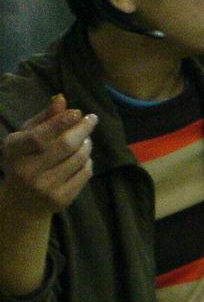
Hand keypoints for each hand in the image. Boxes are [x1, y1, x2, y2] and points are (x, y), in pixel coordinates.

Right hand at [1, 95, 98, 216]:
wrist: (22, 201)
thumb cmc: (24, 160)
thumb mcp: (25, 138)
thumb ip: (43, 119)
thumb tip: (62, 100)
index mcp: (14, 151)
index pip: (39, 135)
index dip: (61, 122)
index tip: (78, 112)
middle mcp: (28, 170)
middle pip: (65, 145)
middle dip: (82, 129)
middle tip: (92, 119)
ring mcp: (46, 187)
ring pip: (78, 159)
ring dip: (87, 145)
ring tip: (86, 139)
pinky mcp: (61, 199)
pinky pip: (84, 174)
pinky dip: (88, 162)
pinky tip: (84, 157)